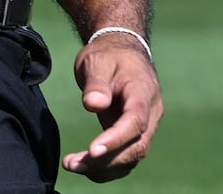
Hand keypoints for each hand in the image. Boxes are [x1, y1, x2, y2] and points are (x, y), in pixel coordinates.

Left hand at [62, 34, 162, 181]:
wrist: (120, 53)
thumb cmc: (109, 56)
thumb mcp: (98, 61)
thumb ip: (97, 83)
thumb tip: (93, 105)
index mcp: (143, 92)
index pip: (135, 121)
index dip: (116, 139)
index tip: (93, 150)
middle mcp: (150, 113)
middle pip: (136, 146)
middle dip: (107, 160)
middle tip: (75, 164)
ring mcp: (144, 126)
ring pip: (131, 156)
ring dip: (104, 168)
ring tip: (72, 166)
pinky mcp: (132, 134)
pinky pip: (125, 156)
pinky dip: (106, 166)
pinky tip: (83, 166)